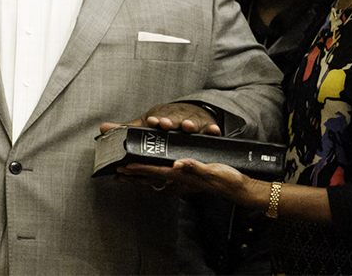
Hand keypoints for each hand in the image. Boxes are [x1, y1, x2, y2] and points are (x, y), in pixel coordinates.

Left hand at [99, 101, 221, 135]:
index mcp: (161, 119)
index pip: (156, 120)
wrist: (190, 111)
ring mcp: (192, 123)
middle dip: (169, 122)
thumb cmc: (166, 120)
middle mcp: (176, 119)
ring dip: (189, 124)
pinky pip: (211, 128)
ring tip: (187, 127)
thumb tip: (102, 129)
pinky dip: (213, 129)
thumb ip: (127, 129)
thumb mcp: (147, 123)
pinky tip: (215, 131)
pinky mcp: (206, 127)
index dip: (153, 121)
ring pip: (192, 123)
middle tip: (165, 125)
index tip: (151, 122)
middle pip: (173, 120)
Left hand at [117, 158, 249, 198]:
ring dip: (140, 178)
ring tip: (126, 177)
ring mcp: (182, 182)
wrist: (236, 187)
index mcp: (181, 175)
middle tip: (116, 174)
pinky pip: (164, 180)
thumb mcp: (211, 169)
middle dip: (133, 176)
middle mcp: (178, 180)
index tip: (123, 168)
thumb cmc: (224, 178)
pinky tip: (149, 178)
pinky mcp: (186, 180)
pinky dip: (152, 177)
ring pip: (155, 180)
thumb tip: (178, 164)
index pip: (154, 171)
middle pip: (150, 177)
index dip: (138, 169)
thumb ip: (194, 166)